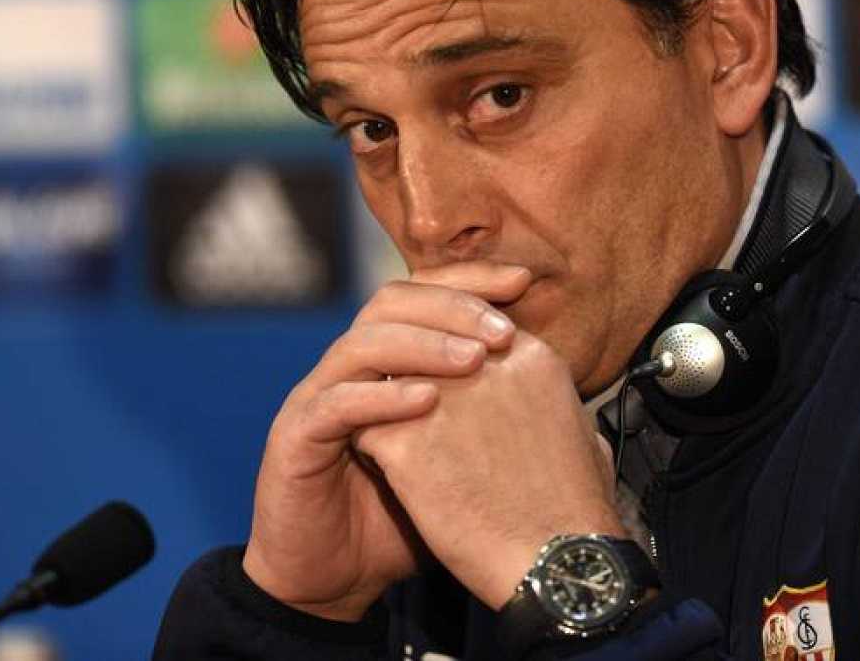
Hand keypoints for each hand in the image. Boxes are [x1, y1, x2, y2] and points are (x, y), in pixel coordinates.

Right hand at [242, 262, 531, 620]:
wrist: (333, 580)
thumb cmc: (399, 516)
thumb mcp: (458, 457)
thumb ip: (493, 416)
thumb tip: (565, 390)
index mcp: (385, 362)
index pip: (424, 294)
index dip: (470, 280)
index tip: (523, 281)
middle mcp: (349, 369)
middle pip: (392, 302)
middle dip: (451, 306)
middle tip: (503, 330)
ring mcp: (317, 399)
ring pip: (363, 343)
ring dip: (423, 344)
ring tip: (475, 360)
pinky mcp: (294, 440)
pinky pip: (334, 405)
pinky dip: (381, 398)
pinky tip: (426, 401)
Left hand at [354, 330, 626, 609]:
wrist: (555, 566)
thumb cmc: (577, 513)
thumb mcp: (582, 437)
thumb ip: (557, 407)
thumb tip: (553, 410)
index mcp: (529, 357)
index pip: (467, 333)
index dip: (452, 363)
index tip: (454, 397)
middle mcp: (483, 364)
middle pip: (424, 346)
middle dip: (414, 375)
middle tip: (415, 416)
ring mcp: (441, 398)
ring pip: (389, 380)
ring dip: (390, 409)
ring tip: (402, 446)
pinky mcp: (406, 441)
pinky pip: (367, 427)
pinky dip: (373, 451)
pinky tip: (392, 479)